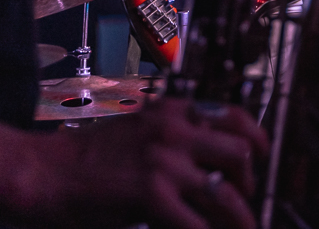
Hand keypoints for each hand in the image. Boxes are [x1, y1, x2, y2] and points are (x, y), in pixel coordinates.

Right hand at [10, 97, 266, 228]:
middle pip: (239, 153)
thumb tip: (210, 161)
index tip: (261, 155)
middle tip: (244, 196)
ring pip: (225, 192)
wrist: (47, 171)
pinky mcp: (152, 194)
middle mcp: (177, 131)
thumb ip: (177, 136)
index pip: (236, 117)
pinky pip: (196, 222)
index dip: (257, 139)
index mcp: (176, 111)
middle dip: (249, 180)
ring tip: (243, 226)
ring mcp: (166, 163)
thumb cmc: (89, 156)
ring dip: (239, 216)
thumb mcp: (141, 128)